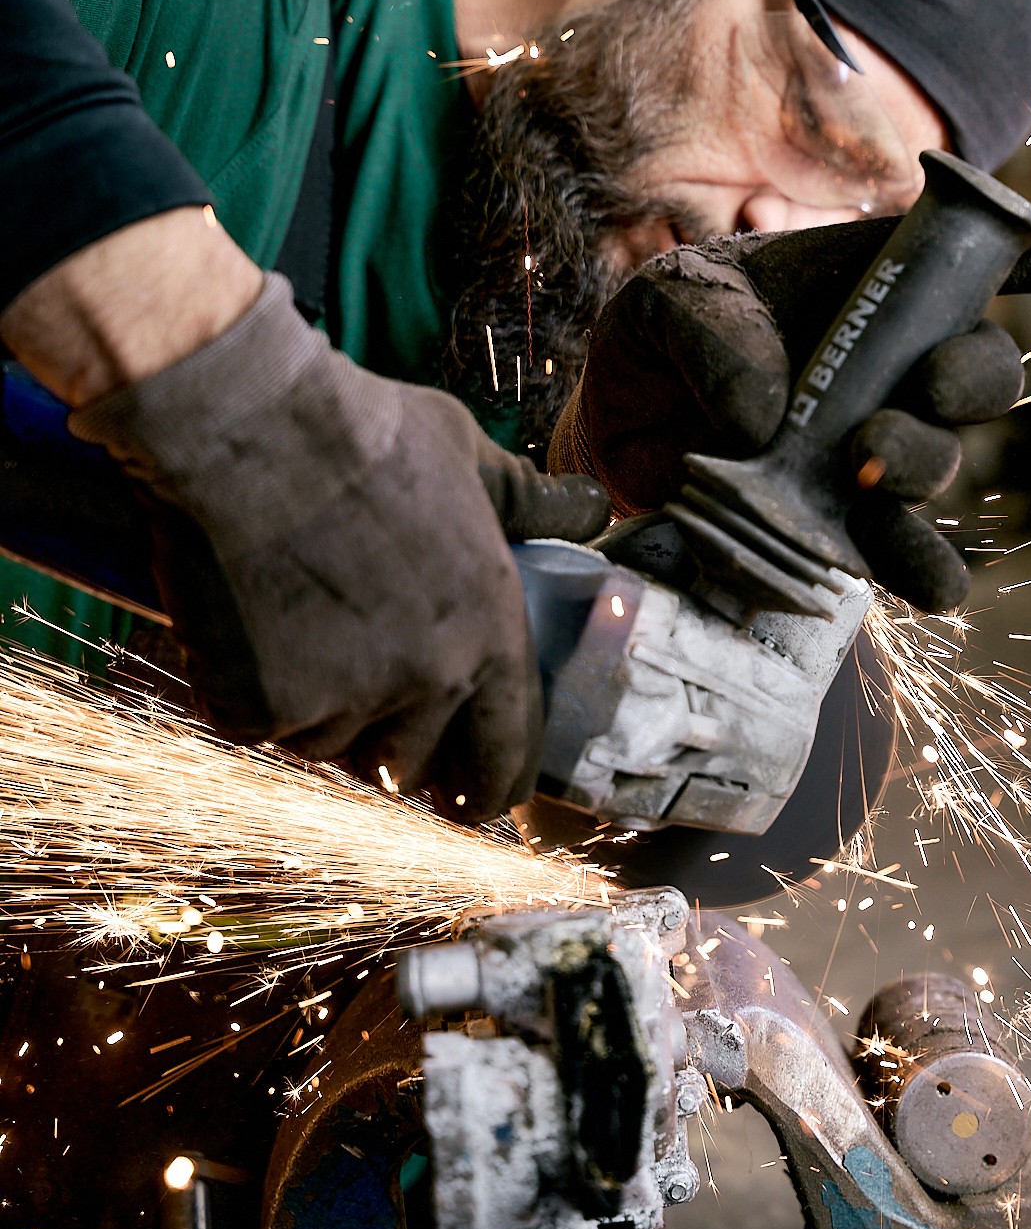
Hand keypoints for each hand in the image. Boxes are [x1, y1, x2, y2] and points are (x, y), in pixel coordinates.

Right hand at [72, 275, 608, 818]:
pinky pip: (259, 727)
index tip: (476, 797)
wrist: (249, 432)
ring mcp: (343, 700)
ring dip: (318, 716)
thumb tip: (589, 507)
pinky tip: (242, 632)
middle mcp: (428, 680)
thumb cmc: (365, 436)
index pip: (507, 748)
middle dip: (392, 745)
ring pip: (330, 747)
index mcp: (488, 631)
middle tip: (365, 702)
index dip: (492, 782)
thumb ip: (531, 502)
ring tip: (298, 639)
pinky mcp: (263, 706)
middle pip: (413, 765)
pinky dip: (247, 695)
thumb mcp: (469, 457)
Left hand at [548, 212, 1030, 612]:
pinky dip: (923, 568)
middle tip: (927, 387)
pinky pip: (911, 554)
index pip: (993, 258)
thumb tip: (764, 414)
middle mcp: (903, 365)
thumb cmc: (661, 339)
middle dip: (974, 379)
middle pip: (985, 371)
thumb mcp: (667, 302)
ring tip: (871, 467)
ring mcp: (883, 447)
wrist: (615, 426)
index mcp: (881, 284)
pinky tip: (927, 580)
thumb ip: (712, 334)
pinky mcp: (851, 523)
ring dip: (925, 465)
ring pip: (947, 460)